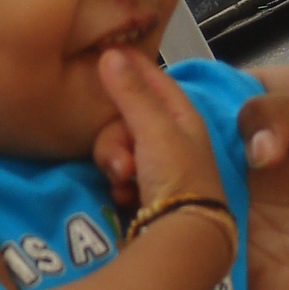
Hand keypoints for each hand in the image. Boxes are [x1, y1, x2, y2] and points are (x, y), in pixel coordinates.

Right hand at [97, 49, 227, 214]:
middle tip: (121, 162)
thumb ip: (131, 94)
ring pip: (117, 147)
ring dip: (114, 163)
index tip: (106, 53)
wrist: (182, 236)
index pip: (154, 80)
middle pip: (125, 119)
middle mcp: (171, 138)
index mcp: (182, 117)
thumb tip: (110, 53)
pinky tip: (123, 195)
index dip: (131, 67)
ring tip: (123, 182)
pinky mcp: (144, 189)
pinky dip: (118, 183)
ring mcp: (157, 164)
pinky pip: (118, 173)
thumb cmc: (177, 177)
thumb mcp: (155, 130)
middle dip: (115, 138)